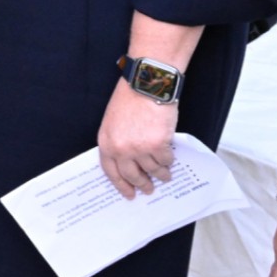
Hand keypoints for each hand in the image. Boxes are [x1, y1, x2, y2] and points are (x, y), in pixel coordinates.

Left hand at [96, 79, 177, 198]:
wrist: (146, 83)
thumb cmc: (130, 97)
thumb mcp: (113, 121)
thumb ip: (117, 141)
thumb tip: (128, 161)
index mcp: (107, 142)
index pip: (111, 172)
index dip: (121, 185)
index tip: (129, 194)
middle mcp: (122, 149)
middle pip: (132, 176)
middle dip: (142, 185)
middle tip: (149, 189)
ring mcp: (140, 148)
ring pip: (153, 170)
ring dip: (160, 174)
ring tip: (165, 175)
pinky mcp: (158, 145)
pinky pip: (166, 160)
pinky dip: (169, 161)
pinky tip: (170, 158)